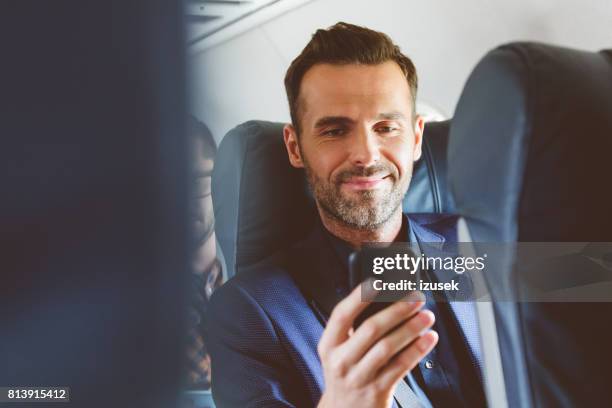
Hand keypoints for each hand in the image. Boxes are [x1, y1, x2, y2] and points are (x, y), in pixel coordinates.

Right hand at [317, 285, 437, 407]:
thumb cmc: (346, 374)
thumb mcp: (339, 352)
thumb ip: (354, 330)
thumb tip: (386, 301)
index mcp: (329, 345)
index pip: (342, 315)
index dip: (359, 297)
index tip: (378, 282)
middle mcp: (340, 361)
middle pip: (371, 329)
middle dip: (397, 310)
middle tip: (415, 298)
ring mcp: (358, 377)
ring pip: (388, 347)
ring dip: (411, 328)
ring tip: (427, 316)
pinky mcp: (377, 391)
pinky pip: (400, 367)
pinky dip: (417, 350)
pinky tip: (428, 339)